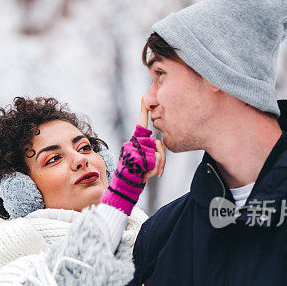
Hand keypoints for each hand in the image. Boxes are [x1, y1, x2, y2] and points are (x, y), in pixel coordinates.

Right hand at [100, 100, 162, 214]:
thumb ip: (155, 152)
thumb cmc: (137, 175)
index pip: (140, 124)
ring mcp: (133, 149)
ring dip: (159, 164)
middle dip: (161, 156)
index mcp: (135, 143)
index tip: (144, 98)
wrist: (124, 187)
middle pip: (156, 142)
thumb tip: (158, 143)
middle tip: (158, 170)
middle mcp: (133, 143)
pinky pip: (155, 159)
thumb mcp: (148, 162)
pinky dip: (156, 168)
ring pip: (157, 151)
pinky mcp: (135, 156)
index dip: (143, 111)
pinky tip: (146, 174)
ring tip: (149, 173)